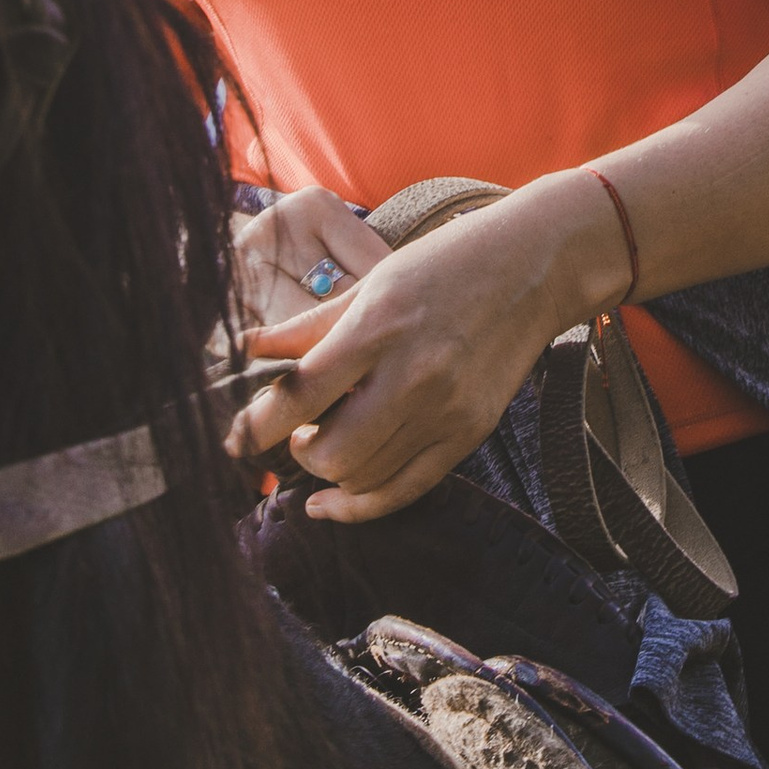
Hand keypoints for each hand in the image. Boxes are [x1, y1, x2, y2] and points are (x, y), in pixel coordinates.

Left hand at [226, 175, 628, 522]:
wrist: (534, 267)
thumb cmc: (446, 262)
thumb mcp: (372, 281)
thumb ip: (309, 325)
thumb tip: (248, 349)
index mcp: (378, 327)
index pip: (299, 396)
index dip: (254, 427)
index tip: (234, 439)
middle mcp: (412, 374)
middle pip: (330, 452)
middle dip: (298, 454)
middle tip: (297, 432)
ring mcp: (446, 409)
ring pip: (364, 477)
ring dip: (330, 473)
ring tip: (327, 443)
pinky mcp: (470, 432)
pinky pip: (406, 490)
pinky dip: (363, 505)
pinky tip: (335, 502)